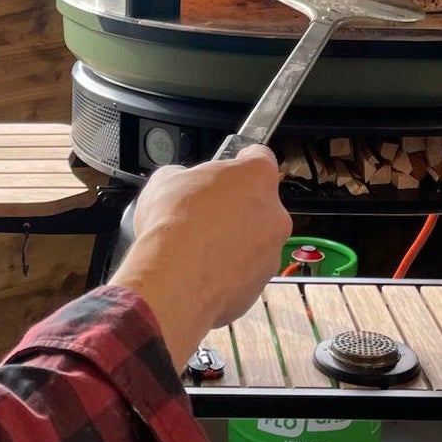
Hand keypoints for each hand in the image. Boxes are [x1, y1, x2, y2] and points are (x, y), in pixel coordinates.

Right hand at [111, 148, 291, 367]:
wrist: (174, 280)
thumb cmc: (173, 224)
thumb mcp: (166, 180)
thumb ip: (185, 176)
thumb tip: (181, 183)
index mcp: (256, 177)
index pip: (260, 157)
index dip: (242, 162)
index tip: (231, 168)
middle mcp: (274, 213)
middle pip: (260, 203)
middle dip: (236, 208)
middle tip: (206, 214)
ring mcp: (271, 252)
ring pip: (256, 241)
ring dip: (235, 241)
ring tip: (200, 248)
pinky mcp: (261, 284)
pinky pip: (246, 271)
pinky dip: (230, 271)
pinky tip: (202, 271)